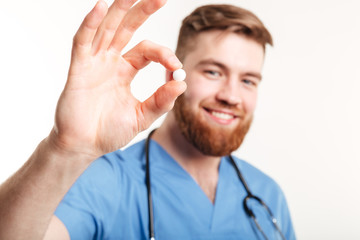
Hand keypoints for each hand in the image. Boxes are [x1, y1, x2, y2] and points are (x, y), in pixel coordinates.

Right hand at [50, 0, 185, 157]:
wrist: (85, 146)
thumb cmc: (110, 132)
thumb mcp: (142, 116)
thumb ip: (161, 101)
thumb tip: (181, 83)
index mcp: (125, 70)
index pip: (148, 51)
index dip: (164, 54)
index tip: (176, 68)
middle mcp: (110, 61)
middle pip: (127, 28)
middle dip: (142, 11)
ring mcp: (94, 63)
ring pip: (106, 29)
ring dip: (119, 10)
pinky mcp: (78, 69)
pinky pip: (83, 42)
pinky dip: (90, 24)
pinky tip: (100, 8)